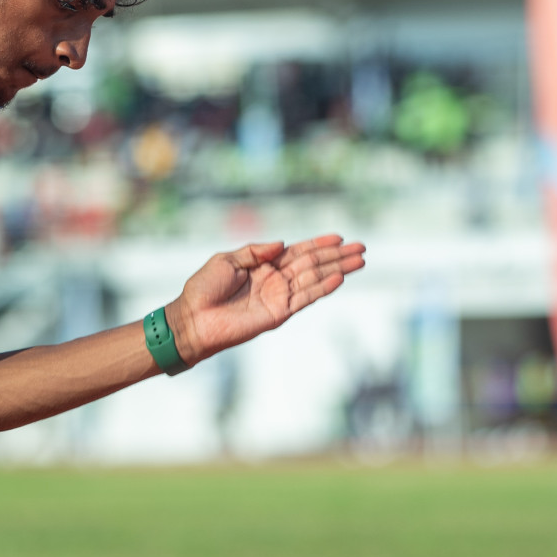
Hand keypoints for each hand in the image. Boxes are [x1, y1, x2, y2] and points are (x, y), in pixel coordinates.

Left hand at [164, 235, 365, 364]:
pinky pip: (305, 298)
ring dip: (338, 270)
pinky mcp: (279, 313)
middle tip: (361, 247)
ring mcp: (279, 297)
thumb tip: (283, 243)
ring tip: (360, 261)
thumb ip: (256, 251)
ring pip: (315, 279)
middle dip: (337, 256)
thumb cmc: (204, 289)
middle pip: (313, 264)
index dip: (318, 244)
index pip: (297, 252)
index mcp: (263, 266)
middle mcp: (275, 280)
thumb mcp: (227, 260)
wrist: (194, 319)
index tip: (340, 237)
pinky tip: (339, 278)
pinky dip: (323, 288)